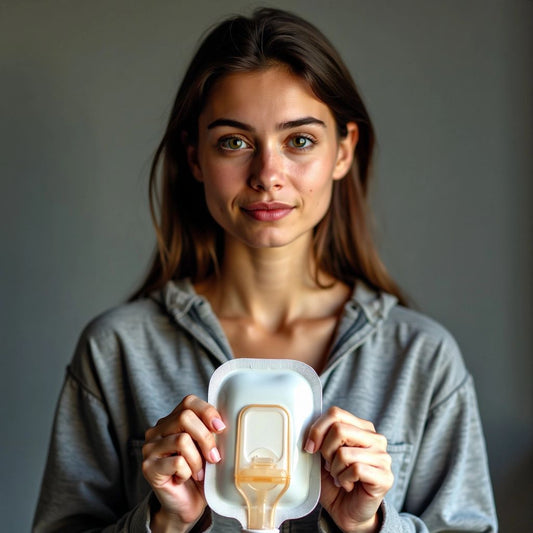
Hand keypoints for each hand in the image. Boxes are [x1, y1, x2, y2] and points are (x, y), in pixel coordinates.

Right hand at [142, 395, 225, 531]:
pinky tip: (184, 479)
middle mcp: (157, 430)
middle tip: (214, 457)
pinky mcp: (148, 467)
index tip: (221, 428)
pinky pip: (177, 462)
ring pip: (182, 440)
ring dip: (198, 460)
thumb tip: (222, 424)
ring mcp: (150, 448)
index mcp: (172, 421)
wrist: (186, 505)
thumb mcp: (207, 448)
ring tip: (198, 472)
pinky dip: (188, 473)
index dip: (207, 411)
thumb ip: (209, 431)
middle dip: (206, 438)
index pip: (188, 402)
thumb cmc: (199, 474)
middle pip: (185, 417)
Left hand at [304, 407, 392, 532]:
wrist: (347, 511)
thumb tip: (307, 429)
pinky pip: (355, 469)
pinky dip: (344, 479)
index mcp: (361, 427)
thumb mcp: (322, 456)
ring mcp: (383, 457)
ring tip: (339, 477)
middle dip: (326, 451)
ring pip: (344, 452)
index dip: (317, 429)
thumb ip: (320, 438)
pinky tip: (348, 485)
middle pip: (339, 429)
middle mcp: (375, 438)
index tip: (310, 447)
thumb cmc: (334, 481)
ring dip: (335, 469)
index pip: (336, 413)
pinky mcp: (385, 476)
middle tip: (328, 465)